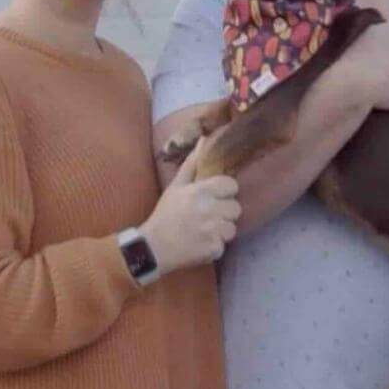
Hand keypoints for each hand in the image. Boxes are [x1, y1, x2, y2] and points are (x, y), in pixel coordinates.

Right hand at [138, 142, 239, 275]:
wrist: (153, 248)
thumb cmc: (165, 215)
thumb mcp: (176, 187)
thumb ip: (192, 164)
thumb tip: (204, 139)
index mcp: (200, 191)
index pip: (232, 186)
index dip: (225, 192)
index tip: (215, 198)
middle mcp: (209, 209)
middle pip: (236, 208)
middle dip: (224, 213)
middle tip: (207, 217)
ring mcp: (212, 231)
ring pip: (232, 228)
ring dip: (221, 231)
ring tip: (203, 232)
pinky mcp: (214, 249)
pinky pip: (224, 245)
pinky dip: (214, 247)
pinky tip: (199, 244)